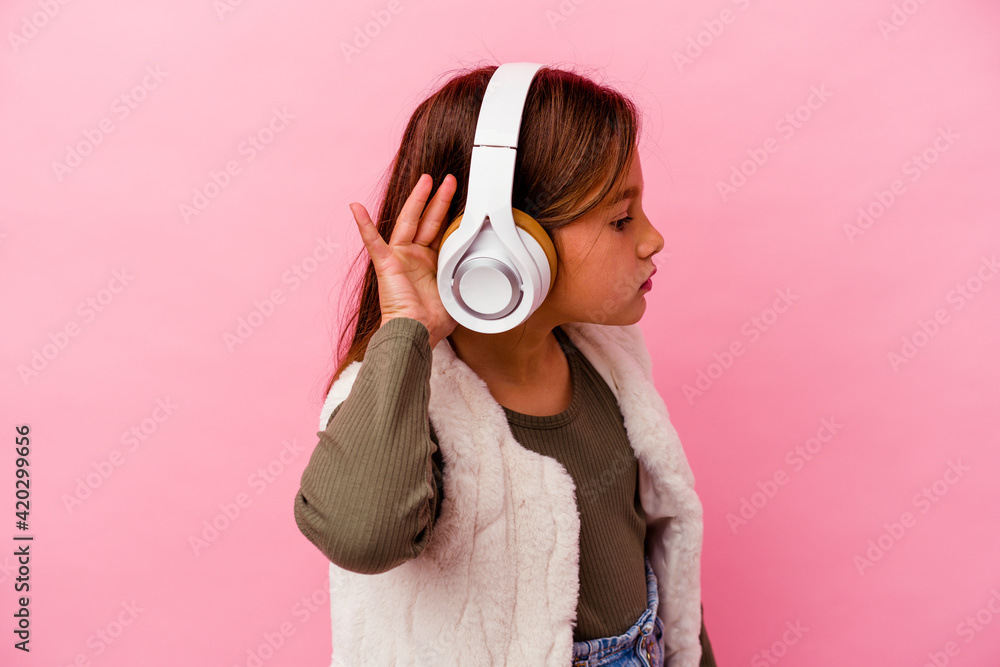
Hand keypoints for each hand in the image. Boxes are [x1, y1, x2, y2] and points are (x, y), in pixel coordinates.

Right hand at [350, 173, 458, 348]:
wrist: (416, 334)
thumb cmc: (431, 322)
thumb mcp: (456, 293)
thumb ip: (464, 277)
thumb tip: (479, 271)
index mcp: (430, 263)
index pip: (441, 232)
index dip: (450, 215)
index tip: (461, 198)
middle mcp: (414, 257)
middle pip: (428, 220)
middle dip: (439, 199)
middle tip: (449, 180)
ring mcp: (399, 258)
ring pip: (409, 222)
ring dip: (416, 199)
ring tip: (425, 180)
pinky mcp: (386, 264)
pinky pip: (373, 242)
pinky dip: (364, 224)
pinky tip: (356, 207)